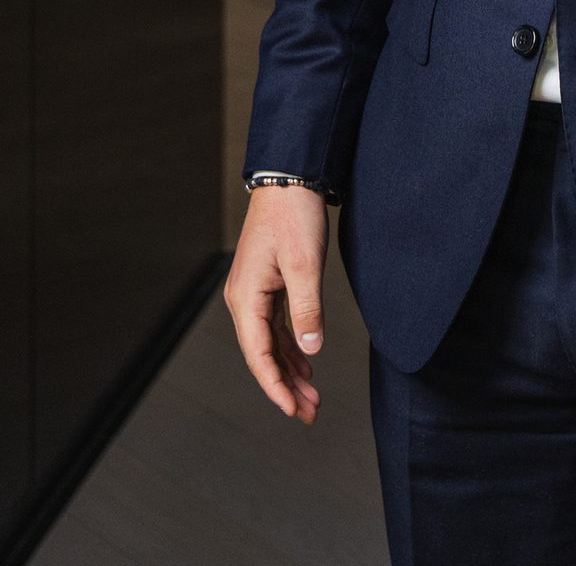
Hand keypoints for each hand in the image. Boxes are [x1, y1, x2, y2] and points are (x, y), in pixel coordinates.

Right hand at [224, 185, 328, 421]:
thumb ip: (307, 307)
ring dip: (291, 369)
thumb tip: (310, 349)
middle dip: (286, 386)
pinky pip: (277, 326)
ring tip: (312, 397)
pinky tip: (305, 363)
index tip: (293, 410)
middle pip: (263, 355)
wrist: (289, 179)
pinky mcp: (268, 284)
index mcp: (246, 297)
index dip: (275, 386)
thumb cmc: (293, 215)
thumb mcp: (305, 263)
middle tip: (309, 413)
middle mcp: (244, 299)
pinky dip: (292, 346)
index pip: (258, 355)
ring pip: (271, 343)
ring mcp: (255, 292)